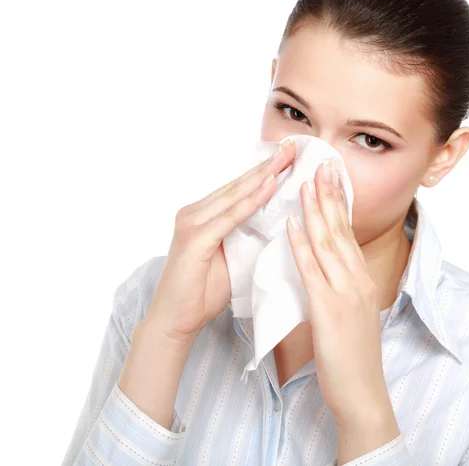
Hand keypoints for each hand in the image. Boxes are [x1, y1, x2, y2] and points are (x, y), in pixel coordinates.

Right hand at [144, 138, 296, 344]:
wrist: (176, 320)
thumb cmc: (203, 292)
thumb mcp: (234, 258)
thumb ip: (248, 236)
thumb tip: (277, 222)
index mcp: (204, 216)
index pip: (240, 190)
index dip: (265, 173)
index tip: (289, 158)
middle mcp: (195, 212)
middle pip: (238, 185)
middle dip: (268, 166)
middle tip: (292, 147)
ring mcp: (192, 222)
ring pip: (234, 195)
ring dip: (263, 176)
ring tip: (286, 159)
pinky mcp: (194, 237)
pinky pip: (229, 216)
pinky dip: (251, 201)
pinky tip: (269, 186)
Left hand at [285, 160, 393, 422]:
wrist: (362, 392)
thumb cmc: (351, 356)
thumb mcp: (350, 313)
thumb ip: (339, 287)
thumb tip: (323, 267)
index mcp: (360, 279)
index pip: (348, 233)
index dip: (338, 203)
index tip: (329, 177)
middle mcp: (357, 279)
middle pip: (340, 229)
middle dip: (329, 194)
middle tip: (321, 164)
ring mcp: (345, 292)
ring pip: (328, 242)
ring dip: (316, 209)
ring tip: (305, 182)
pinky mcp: (330, 309)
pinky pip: (313, 270)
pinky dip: (301, 244)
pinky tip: (292, 224)